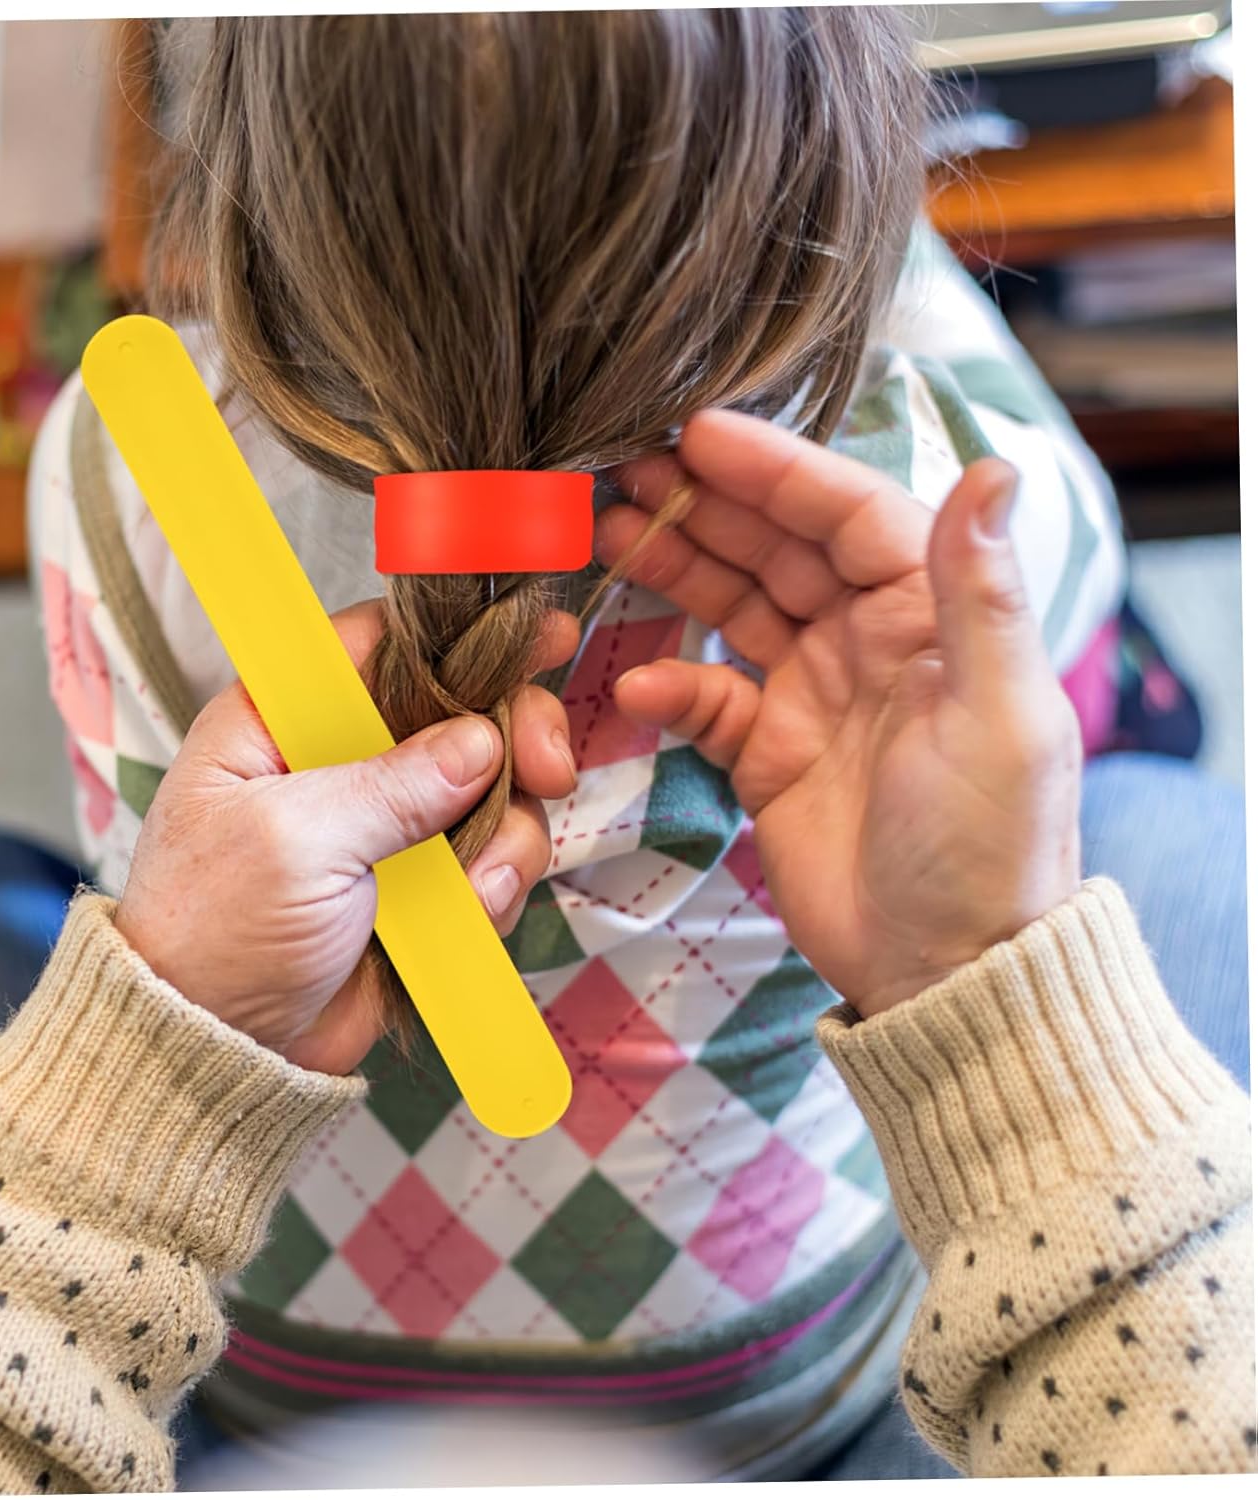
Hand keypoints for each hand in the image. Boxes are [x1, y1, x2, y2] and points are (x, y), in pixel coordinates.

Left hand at [115, 600, 578, 1071]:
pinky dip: (495, 887)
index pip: (382, 641)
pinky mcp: (419, 883)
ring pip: (490, 790)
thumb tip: (480, 740)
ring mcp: (386, 823)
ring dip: (506, 834)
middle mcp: (341, 759)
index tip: (539, 638)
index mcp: (283, 720)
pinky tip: (469, 917)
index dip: (461, 635)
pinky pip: (490, 860)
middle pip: (459, 708)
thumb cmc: (216, 933)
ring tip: (477, 887)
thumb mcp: (295, 841)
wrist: (219, 1051)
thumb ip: (391, 784)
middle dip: (514, 736)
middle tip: (547, 769)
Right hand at [599, 410, 1080, 1015]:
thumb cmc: (988, 845)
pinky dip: (670, 684)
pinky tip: (635, 681)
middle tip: (624, 470)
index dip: (774, 470)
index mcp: (930, 615)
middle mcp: (868, 640)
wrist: (940, 971)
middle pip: (778, 547)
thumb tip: (996, 468)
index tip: (696, 435)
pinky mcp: (767, 753)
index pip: (846, 514)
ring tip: (606, 532)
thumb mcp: (999, 716)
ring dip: (675, 567)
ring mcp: (812, 694)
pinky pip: (707, 696)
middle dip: (707, 505)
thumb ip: (982, 593)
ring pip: (734, 605)